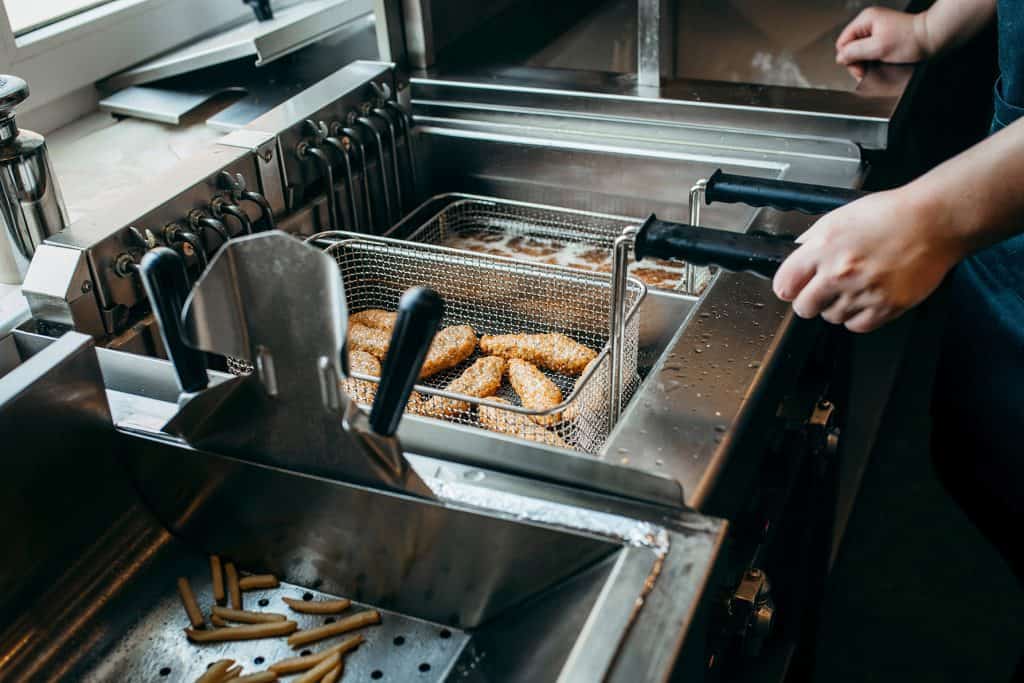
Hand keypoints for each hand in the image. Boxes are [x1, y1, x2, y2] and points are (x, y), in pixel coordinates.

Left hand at [772, 190, 961, 332]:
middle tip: (821, 292)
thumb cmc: (891, 214)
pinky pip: (857, 326)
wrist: (934, 221)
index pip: (785, 284)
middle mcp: (839, 272)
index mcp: (823, 248)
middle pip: (804, 307)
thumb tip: (797, 253)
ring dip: (837, 308)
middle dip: (810, 300)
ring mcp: (862, 292)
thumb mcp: (839, 217)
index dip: (789, 286)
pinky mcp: (886, 306)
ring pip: (831, 318)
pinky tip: (866, 299)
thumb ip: (813, 239)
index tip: (794, 287)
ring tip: (853, 288)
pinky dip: (858, 317)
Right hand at [836, 7, 929, 79]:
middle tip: (867, 70)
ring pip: (859, 50)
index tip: (859, 68)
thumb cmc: (911, 40)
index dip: (848, 58)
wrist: (931, 38)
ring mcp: (876, 29)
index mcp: (865, 20)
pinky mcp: (882, 36)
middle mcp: (868, 22)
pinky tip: (881, 61)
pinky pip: (869, 50)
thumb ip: (856, 52)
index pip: (842, 42)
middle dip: (857, 61)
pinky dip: (873, 58)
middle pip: (850, 47)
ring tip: (877, 65)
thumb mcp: (878, 48)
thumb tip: (840, 57)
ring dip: (865, 61)